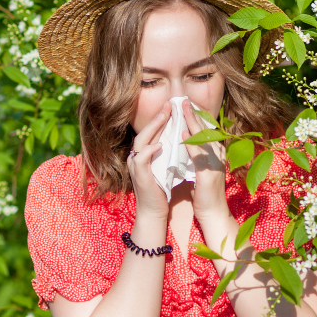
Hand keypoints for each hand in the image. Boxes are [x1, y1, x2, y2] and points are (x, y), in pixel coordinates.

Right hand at [127, 100, 170, 219]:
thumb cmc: (161, 190)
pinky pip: (141, 159)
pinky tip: (159, 144)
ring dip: (153, 128)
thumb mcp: (165, 167)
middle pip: (145, 132)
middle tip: (169, 105)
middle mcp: (137, 158)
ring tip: (165, 116)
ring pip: (141, 141)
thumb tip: (181, 138)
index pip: (151, 132)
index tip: (172, 106)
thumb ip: (168, 153)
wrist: (154, 212)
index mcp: (144, 155)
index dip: (161, 119)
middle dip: (157, 117)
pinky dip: (150, 150)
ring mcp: (136, 166)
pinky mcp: (140, 176)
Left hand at [181, 100, 230, 224]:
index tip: (187, 104)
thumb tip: (185, 142)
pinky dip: (190, 143)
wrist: (213, 214)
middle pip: (206, 130)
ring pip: (203, 138)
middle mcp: (218, 156)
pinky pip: (198, 155)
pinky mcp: (208, 174)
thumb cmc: (204, 193)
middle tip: (184, 99)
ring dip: (192, 122)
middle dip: (195, 113)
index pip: (207, 131)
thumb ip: (195, 156)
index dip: (198, 116)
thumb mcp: (200, 169)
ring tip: (182, 109)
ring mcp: (215, 164)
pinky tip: (182, 133)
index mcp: (216, 154)